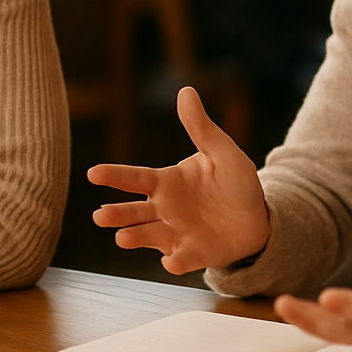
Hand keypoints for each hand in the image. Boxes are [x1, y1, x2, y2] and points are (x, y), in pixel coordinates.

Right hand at [87, 86, 268, 273]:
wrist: (259, 217)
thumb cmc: (235, 181)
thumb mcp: (221, 150)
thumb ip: (201, 127)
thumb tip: (185, 91)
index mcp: (167, 182)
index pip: (135, 178)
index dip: (114, 175)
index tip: (93, 173)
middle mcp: (165, 209)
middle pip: (135, 212)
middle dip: (117, 214)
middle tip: (99, 216)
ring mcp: (178, 233)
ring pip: (150, 236)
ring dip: (135, 238)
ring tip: (121, 239)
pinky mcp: (195, 253)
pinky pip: (182, 258)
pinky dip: (176, 261)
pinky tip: (170, 261)